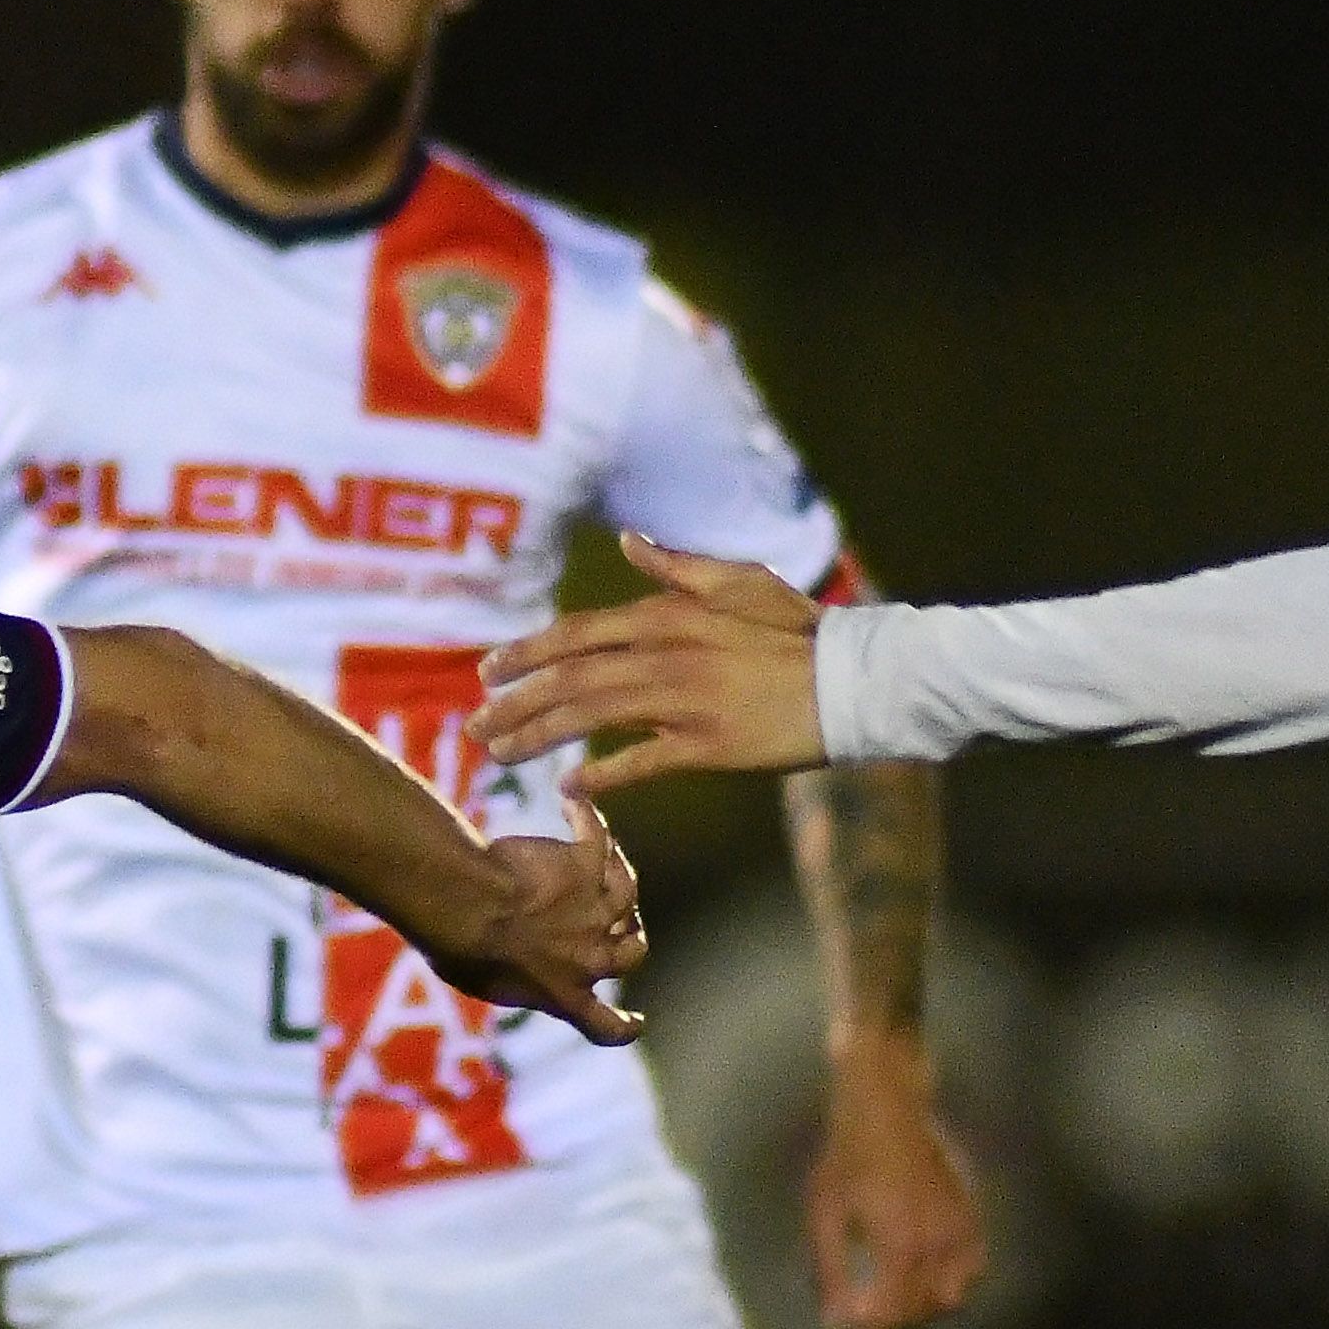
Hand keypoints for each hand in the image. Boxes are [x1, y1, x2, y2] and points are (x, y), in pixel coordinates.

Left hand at [436, 788, 647, 1044]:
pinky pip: (599, 839)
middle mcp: (589, 957)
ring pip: (627, 893)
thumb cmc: (458, 946)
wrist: (466, 905)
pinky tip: (574, 805)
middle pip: (633, 952)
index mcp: (563, 996)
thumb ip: (509, 978)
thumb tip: (501, 966)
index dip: (625, 1025)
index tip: (636, 1020)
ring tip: (604, 854)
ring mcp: (594, 910)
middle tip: (623, 922)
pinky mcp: (586, 866)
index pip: (607, 1027)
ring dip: (617, 874)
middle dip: (630, 937)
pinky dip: (590, 822)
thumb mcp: (482, 980)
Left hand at [475, 535, 829, 790]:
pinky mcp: (707, 745)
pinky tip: (567, 787)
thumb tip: (627, 541)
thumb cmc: (795, 631)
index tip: (488, 672)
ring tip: (500, 755)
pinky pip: (640, 762)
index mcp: (667, 615)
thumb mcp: (735, 581)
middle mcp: (666, 653)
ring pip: (590, 716)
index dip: (527, 653)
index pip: (577, 633)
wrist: (851, 680)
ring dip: (538, 735)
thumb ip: (674, 567)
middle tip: (477, 725)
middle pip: (570, 677)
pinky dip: (601, 774)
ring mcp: (684, 700)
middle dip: (516, 701)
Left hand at [809, 1039, 985, 1328]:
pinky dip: (955, 1285)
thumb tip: (837, 1323)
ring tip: (892, 1306)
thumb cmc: (848, 1157)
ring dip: (921, 1310)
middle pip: (920, 1311)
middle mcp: (937, 1245)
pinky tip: (931, 1283)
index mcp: (899, 1246)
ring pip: (950, 1296)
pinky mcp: (971, 1216)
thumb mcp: (826, 1214)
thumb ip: (834, 1272)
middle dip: (891, 1326)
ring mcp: (960, 1230)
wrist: (887, 1109)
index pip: (889, 1314)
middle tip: (864, 1328)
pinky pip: (973, 1267)